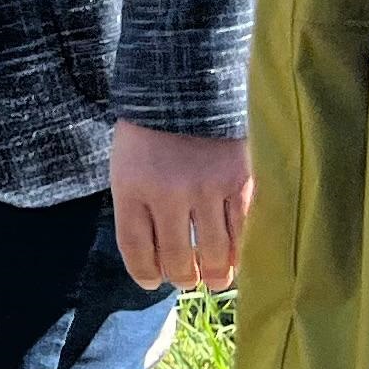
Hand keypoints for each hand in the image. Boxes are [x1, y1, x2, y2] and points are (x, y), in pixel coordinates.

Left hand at [110, 120, 250, 290]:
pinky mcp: (240, 182)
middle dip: (181, 277)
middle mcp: (167, 193)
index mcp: (131, 188)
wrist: (188, 86)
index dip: (144, 273)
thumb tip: (154, 257)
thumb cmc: (151, 133)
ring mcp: (206, 188)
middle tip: (186, 281)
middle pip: (176, 257)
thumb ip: (136, 208)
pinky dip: (240, 252)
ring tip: (213, 279)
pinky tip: (236, 260)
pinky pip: (242, 231)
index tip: (151, 282)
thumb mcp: (126, 167)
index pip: (135, 248)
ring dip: (214, 273)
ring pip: (214, 252)